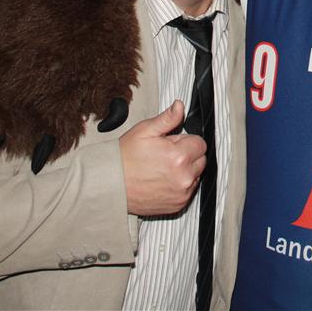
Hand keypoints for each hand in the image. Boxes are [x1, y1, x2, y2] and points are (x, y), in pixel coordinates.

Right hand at [120, 100, 207, 215]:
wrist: (110, 184)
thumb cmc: (125, 158)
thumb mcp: (145, 131)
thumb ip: (168, 118)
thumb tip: (180, 106)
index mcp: (178, 157)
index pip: (200, 143)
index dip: (185, 140)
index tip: (171, 143)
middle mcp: (183, 177)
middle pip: (200, 159)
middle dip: (187, 155)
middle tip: (165, 155)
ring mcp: (181, 193)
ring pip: (196, 175)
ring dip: (185, 170)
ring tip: (162, 169)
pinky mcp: (177, 205)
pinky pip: (189, 191)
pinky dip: (180, 185)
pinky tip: (163, 180)